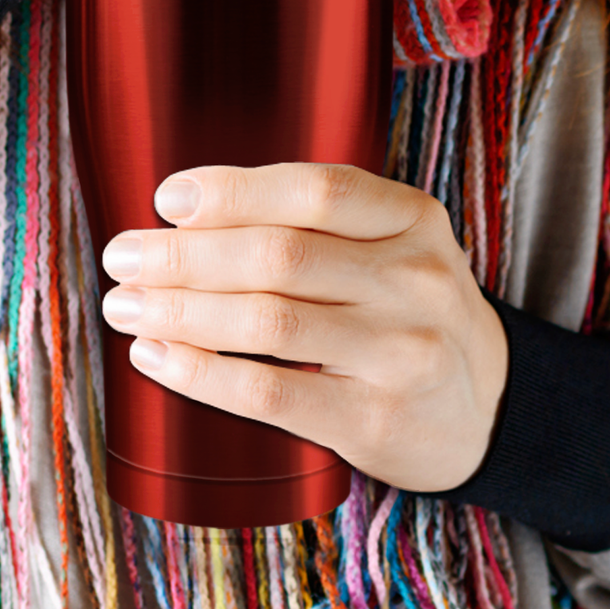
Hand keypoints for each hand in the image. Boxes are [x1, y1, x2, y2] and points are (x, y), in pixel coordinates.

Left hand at [100, 163, 509, 491]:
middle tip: (123, 255)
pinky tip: (158, 357)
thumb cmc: (408, 308)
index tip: (167, 198)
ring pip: (267, 322)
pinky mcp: (375, 419)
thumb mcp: (390, 244)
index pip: (316, 190)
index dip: (233, 190)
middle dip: (184, 255)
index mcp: (412, 218)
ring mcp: (401, 352)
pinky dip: (201, 373)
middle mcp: (415, 279)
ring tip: (126, 305)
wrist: (485, 404)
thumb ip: (314, 220)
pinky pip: (270, 392)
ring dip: (180, 311)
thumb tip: (186, 212)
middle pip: (279, 255)